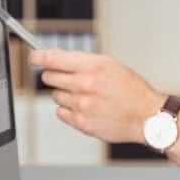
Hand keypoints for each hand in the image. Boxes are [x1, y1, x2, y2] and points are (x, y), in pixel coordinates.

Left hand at [29, 48, 164, 143]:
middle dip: (55, 75)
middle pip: (49, 77)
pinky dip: (69, 110)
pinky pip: (61, 113)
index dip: (39, 57)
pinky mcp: (81, 123)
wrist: (146, 116)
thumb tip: (57, 57)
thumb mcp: (111, 65)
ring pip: (56, 96)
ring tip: (86, 96)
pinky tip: (85, 107)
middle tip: (69, 78)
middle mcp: (85, 85)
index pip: (54, 59)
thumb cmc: (132, 90)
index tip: (34, 57)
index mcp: (93, 67)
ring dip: (66, 94)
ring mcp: (82, 105)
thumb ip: (83, 61)